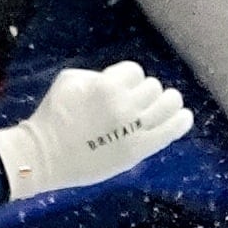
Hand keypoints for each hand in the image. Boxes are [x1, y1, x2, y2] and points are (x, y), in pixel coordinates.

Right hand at [0, 61, 192, 201]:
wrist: (44, 156)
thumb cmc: (54, 116)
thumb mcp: (69, 80)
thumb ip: (98, 75)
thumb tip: (120, 79)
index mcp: (106, 86)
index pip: (135, 71)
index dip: (130, 79)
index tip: (121, 89)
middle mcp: (123, 105)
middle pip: (153, 87)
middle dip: (146, 92)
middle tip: (137, 102)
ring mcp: (133, 129)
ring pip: (167, 104)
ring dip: (168, 102)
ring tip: (166, 105)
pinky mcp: (137, 150)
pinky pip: (171, 130)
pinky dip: (181, 121)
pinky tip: (183, 117)